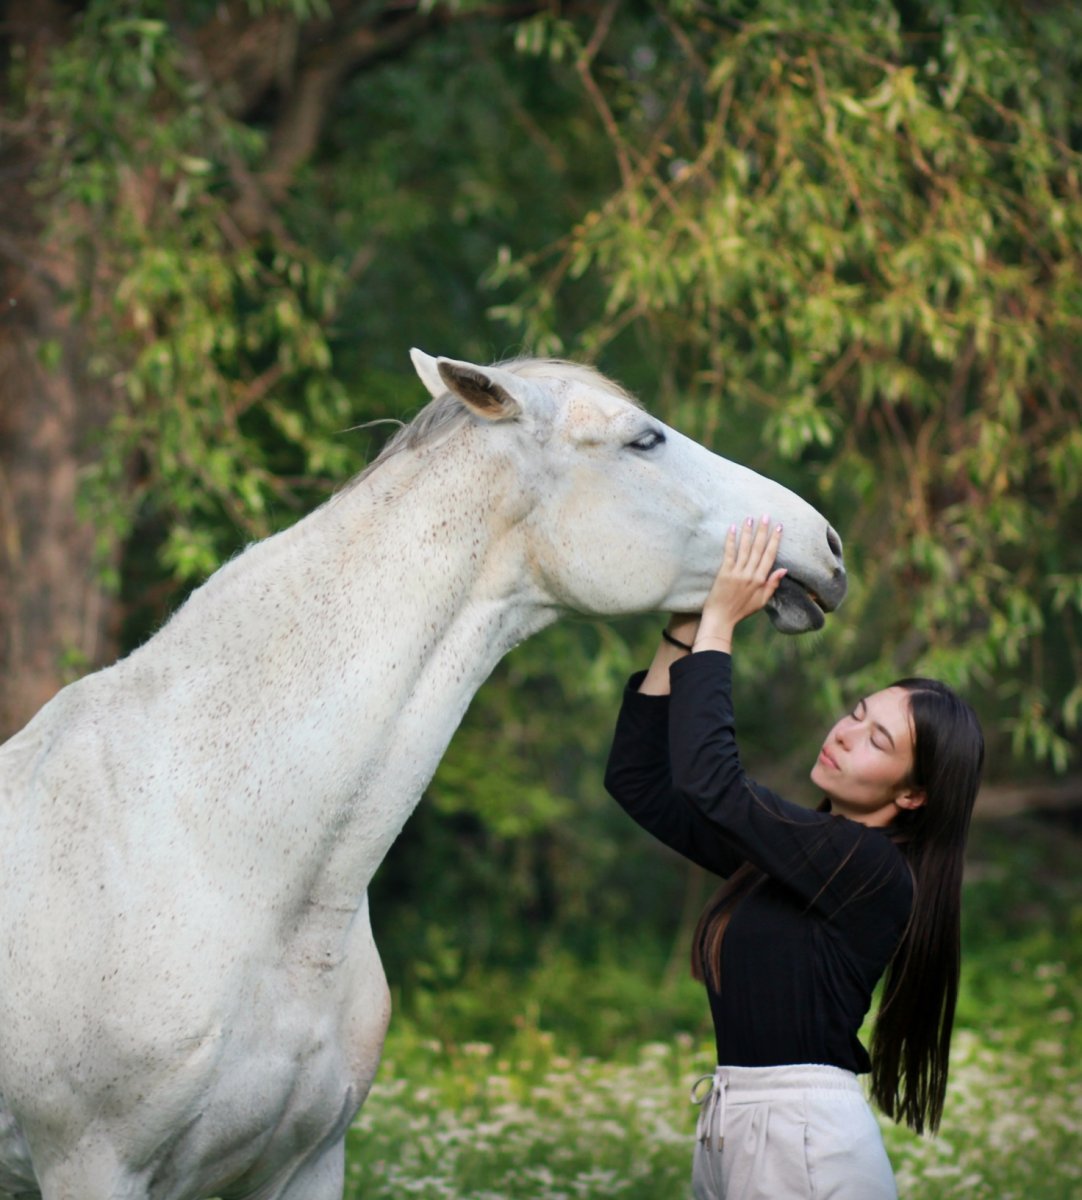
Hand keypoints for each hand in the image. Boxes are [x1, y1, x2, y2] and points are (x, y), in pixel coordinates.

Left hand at [695, 516, 785, 651]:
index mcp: (760, 580)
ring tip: (751, 518)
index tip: (779, 527)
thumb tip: (784, 569)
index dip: (775, 541)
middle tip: (766, 516)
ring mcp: (737, 573)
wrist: (721, 618)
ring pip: (745, 548)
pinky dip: (731, 540)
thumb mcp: (761, 601)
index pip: (770, 556)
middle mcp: (750, 574)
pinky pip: (729, 553)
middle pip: (758, 549)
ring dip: (748, 532)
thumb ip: (772, 584)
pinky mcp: (724, 573)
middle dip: (763, 531)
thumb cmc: (741, 611)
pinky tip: (732, 528)